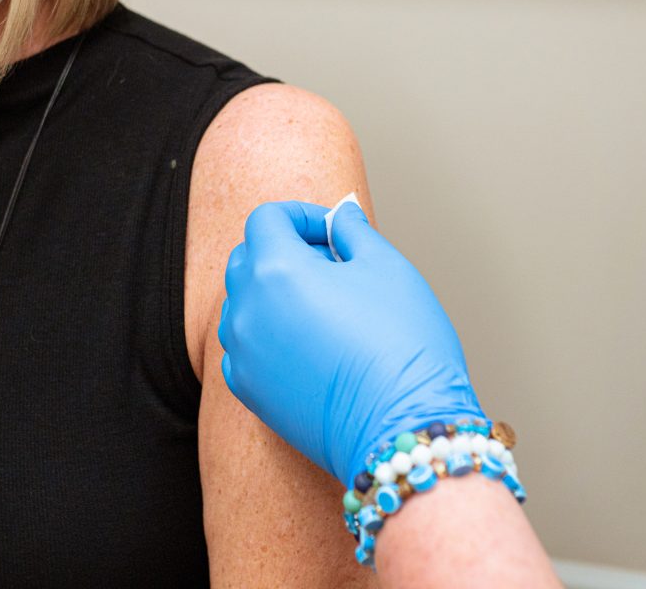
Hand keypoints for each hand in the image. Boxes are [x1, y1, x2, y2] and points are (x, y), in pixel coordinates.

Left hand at [219, 200, 485, 486]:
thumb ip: (353, 232)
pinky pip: (244, 347)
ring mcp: (242, 355)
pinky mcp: (249, 393)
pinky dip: (268, 335)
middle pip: (247, 257)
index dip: (302, 215)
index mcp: (275, 270)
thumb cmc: (403, 346)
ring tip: (326, 309)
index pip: (267, 219)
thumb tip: (341, 218)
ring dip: (274, 293)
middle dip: (285, 250)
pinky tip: (311, 345)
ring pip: (243, 304)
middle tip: (334, 268)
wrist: (402, 430)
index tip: (333, 232)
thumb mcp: (387, 267)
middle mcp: (247, 310)